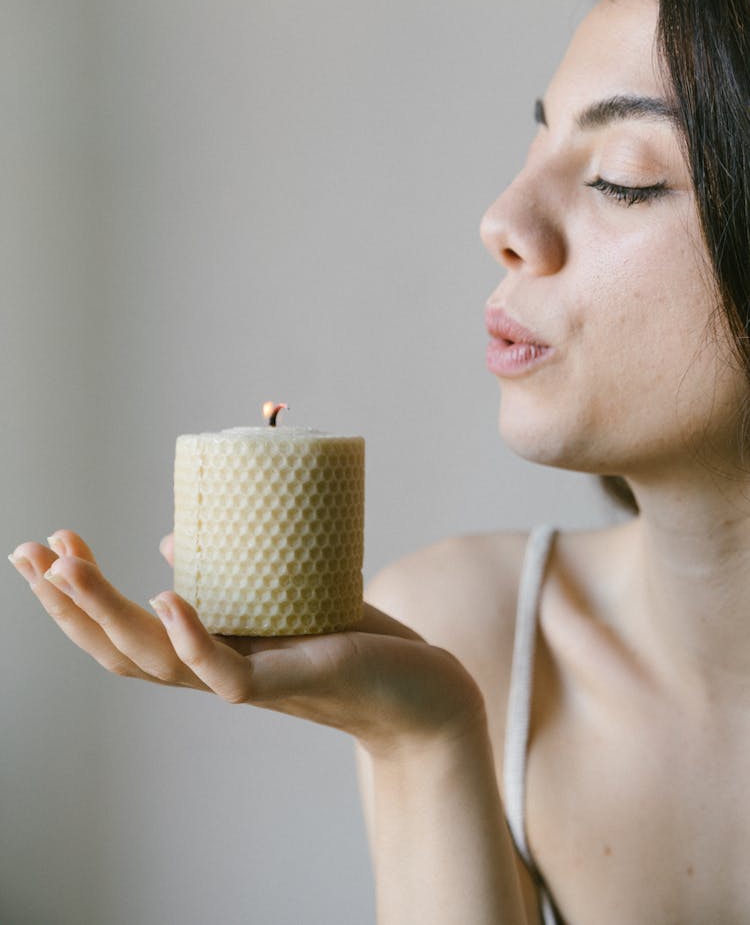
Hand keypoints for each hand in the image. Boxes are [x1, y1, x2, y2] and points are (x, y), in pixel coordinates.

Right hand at [9, 531, 485, 756]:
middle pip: (119, 648)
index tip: (42, 548)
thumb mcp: (277, 601)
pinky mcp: (287, 680)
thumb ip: (226, 577)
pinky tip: (166, 595)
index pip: (121, 632)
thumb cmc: (350, 642)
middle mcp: (213, 670)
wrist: (419, 692)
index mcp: (207, 649)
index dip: (74, 598)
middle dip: (67, 603)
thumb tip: (168, 537)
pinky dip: (192, 636)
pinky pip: (225, 670)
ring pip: (156, 659)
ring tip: (67, 565)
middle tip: (28, 550)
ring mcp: (247, 680)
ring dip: (106, 612)